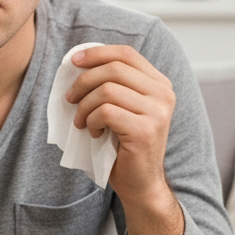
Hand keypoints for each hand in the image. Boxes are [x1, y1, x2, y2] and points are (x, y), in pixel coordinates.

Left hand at [64, 45, 175, 204]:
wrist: (140, 181)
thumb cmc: (123, 144)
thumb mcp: (120, 107)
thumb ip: (112, 84)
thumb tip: (79, 61)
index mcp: (159, 84)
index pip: (126, 54)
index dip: (97, 53)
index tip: (73, 61)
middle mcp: (164, 94)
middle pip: (113, 69)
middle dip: (83, 82)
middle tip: (70, 99)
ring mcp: (158, 112)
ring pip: (107, 90)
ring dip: (84, 106)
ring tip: (82, 122)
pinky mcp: (146, 129)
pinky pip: (106, 112)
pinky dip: (92, 121)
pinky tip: (94, 133)